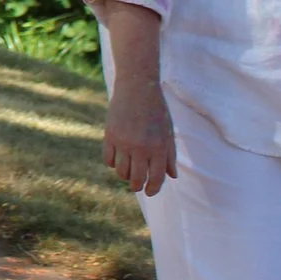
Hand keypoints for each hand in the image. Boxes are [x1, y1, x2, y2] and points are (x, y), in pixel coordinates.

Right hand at [102, 78, 178, 195]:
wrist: (137, 87)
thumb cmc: (156, 110)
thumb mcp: (168, 133)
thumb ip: (170, 156)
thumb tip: (172, 176)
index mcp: (158, 147)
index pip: (156, 178)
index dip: (153, 189)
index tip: (149, 191)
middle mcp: (141, 147)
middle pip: (136, 178)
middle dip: (137, 186)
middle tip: (137, 186)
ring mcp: (124, 142)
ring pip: (121, 171)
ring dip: (124, 175)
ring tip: (127, 171)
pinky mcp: (110, 135)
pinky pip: (108, 159)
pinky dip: (112, 164)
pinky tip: (116, 160)